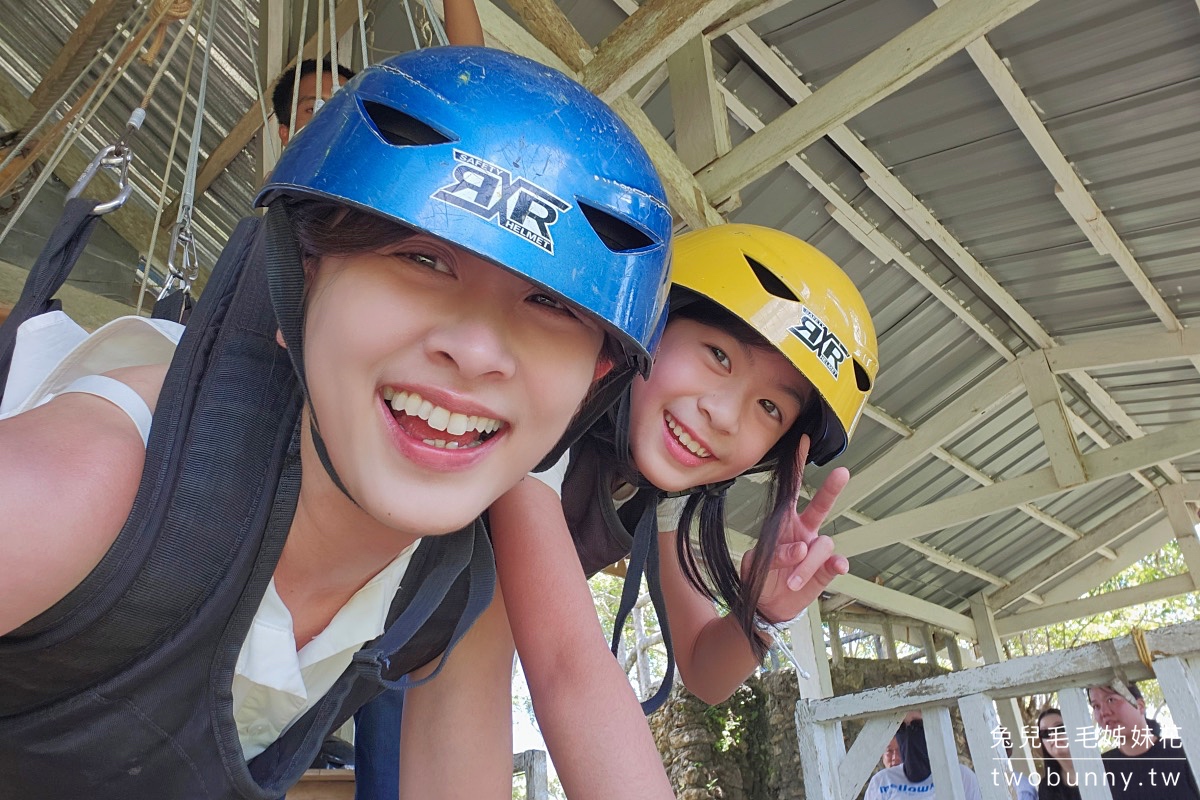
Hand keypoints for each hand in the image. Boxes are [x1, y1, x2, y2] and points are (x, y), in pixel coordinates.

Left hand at [740, 435, 849, 624]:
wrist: (767, 606)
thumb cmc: (760, 577)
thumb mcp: (756, 564)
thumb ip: (776, 555)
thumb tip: (803, 550)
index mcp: (783, 523)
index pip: (791, 489)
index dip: (797, 466)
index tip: (803, 441)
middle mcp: (803, 531)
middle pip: (821, 506)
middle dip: (831, 489)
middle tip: (841, 473)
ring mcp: (816, 550)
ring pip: (820, 546)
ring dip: (806, 565)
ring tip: (791, 581)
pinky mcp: (825, 569)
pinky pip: (834, 563)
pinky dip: (834, 566)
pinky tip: (836, 568)